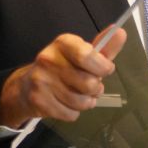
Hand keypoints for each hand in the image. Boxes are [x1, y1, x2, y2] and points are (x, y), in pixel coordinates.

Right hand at [0, 25, 126, 127]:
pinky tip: (67, 104)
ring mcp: (41, 81)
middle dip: (96, 88)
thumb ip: (104, 47)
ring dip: (87, 102)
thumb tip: (121, 33)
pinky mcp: (38, 101)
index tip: (106, 69)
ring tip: (81, 95)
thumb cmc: (62, 67)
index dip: (102, 67)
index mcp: (63, 43)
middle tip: (91, 86)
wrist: (26, 87)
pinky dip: (74, 113)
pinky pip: (70, 114)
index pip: (87, 55)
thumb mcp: (82, 53)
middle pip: (88, 83)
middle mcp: (49, 59)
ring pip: (81, 102)